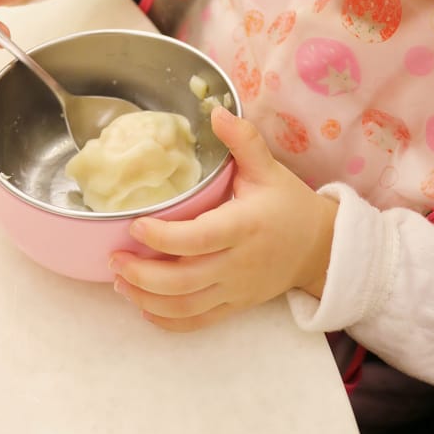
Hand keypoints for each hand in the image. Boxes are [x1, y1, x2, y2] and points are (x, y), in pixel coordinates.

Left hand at [110, 107, 337, 331]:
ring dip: (147, 299)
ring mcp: (236, 290)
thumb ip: (243, 140)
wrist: (319, 248)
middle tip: (114, 258)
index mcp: (245, 226)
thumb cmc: (289, 205)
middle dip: (143, 274)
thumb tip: (216, 110)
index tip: (136, 224)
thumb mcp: (269, 169)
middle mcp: (239, 263)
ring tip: (120, 282)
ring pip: (186, 306)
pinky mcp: (234, 306)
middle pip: (184, 281)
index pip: (199, 238)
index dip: (164, 237)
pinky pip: (197, 323)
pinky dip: (168, 320)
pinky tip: (144, 307)